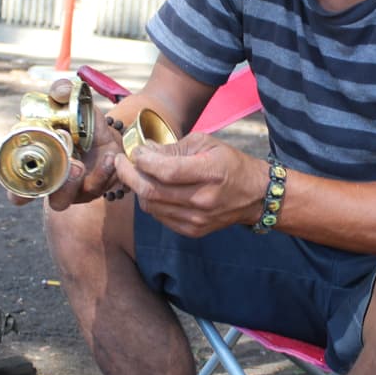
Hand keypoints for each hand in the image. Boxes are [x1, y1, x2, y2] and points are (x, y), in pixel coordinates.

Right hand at [0, 78, 125, 208]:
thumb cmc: (82, 123)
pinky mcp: (92, 191)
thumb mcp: (73, 105)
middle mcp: (42, 179)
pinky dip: (101, 174)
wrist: (112, 138)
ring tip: (77, 167)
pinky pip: (95, 188)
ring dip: (65, 185)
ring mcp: (66, 191)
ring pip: (58, 201)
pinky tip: (108, 159)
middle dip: (20, 191)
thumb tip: (60, 91)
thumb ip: (64, 94)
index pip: (2, 161)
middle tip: (36, 170)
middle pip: (19, 196)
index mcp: (29, 155)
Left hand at [114, 132, 269, 236]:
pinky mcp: (193, 231)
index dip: (144, 161)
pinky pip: (160, 217)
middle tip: (120, 162)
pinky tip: (152, 189)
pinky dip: (150, 202)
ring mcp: (197, 219)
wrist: (254, 195)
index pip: (166, 171)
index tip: (134, 152)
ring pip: (151, 206)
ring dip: (137, 189)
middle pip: (152, 192)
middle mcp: (203, 200)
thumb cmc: (229, 163)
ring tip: (135, 174)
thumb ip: (173, 148)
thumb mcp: (206, 143)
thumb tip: (144, 151)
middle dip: (129, 175)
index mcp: (210, 173)